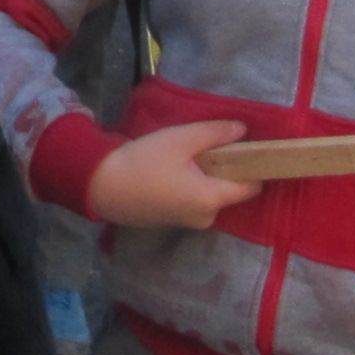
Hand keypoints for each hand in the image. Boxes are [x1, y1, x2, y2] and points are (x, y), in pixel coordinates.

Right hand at [87, 119, 264, 231]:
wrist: (102, 187)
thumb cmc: (143, 162)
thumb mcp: (180, 139)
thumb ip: (215, 133)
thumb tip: (243, 131)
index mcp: (211, 199)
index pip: (251, 187)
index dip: (253, 166)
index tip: (247, 148)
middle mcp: (206, 217)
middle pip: (229, 190)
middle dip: (223, 168)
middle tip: (202, 146)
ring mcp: (188, 223)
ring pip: (210, 194)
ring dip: (205, 176)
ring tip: (183, 156)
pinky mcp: (173, 222)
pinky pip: (194, 201)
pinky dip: (190, 187)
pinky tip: (170, 171)